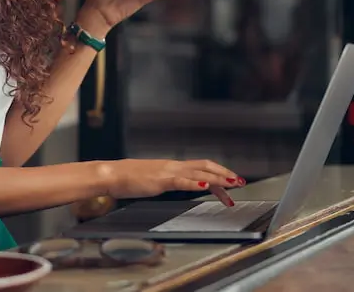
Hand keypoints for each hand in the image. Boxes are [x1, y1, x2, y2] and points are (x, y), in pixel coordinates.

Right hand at [99, 158, 245, 199]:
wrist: (113, 175)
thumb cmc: (129, 179)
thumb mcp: (154, 180)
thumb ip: (168, 181)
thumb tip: (179, 184)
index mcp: (173, 167)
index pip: (202, 167)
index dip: (219, 172)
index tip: (232, 180)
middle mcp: (174, 166)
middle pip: (206, 167)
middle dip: (225, 174)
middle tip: (241, 182)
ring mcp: (169, 172)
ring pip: (199, 172)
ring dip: (218, 178)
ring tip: (233, 184)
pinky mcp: (161, 180)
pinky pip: (182, 181)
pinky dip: (196, 183)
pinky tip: (207, 186)